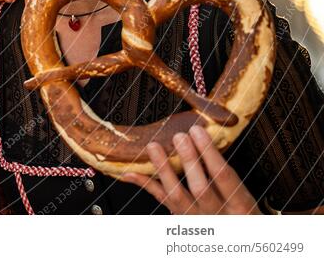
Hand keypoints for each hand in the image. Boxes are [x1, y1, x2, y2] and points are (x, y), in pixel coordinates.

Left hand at [120, 125, 259, 214]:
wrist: (236, 243)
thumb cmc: (242, 214)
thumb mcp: (247, 199)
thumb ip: (227, 176)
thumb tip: (206, 141)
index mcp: (240, 206)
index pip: (224, 177)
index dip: (210, 154)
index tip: (198, 131)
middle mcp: (217, 215)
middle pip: (201, 188)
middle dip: (189, 161)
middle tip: (179, 136)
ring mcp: (196, 219)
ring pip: (177, 196)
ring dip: (164, 170)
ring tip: (154, 147)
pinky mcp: (180, 218)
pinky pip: (161, 201)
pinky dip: (144, 185)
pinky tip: (129, 173)